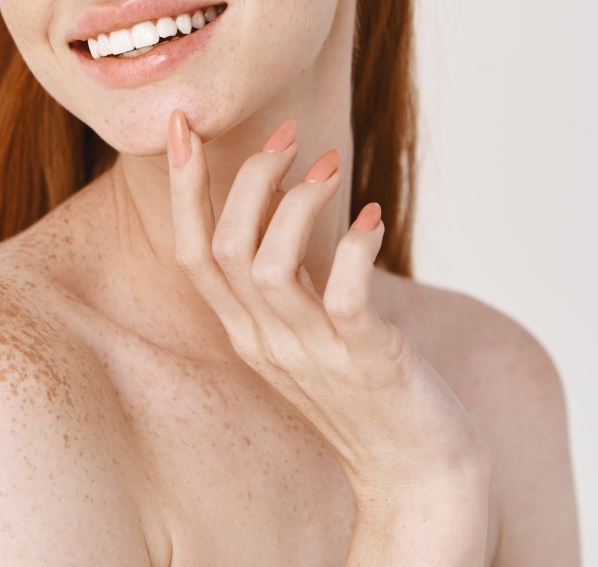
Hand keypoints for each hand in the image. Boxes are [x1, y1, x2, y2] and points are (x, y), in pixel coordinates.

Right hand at [166, 110, 488, 509]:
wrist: (415, 473)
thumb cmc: (359, 387)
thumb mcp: (300, 330)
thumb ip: (278, 279)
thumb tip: (278, 199)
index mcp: (242, 330)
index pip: (191, 252)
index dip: (182, 187)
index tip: (183, 124)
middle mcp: (263, 341)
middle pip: (224, 248)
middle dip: (249, 178)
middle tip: (288, 137)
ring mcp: (310, 356)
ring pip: (269, 266)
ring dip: (298, 203)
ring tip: (330, 166)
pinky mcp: (364, 363)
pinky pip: (344, 297)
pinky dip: (353, 247)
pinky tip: (373, 217)